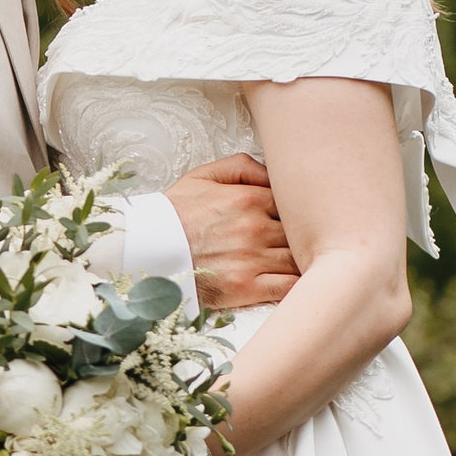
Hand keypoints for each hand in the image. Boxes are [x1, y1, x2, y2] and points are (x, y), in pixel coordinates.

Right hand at [165, 154, 298, 309]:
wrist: (147, 250)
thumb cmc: (176, 213)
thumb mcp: (204, 176)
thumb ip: (243, 167)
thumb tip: (274, 173)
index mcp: (249, 199)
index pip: (295, 204)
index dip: (300, 213)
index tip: (300, 220)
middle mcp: (255, 228)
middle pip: (301, 233)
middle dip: (306, 238)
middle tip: (308, 242)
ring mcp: (252, 259)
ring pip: (298, 259)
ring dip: (305, 261)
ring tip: (307, 263)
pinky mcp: (246, 288)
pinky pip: (289, 287)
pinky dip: (300, 286)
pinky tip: (301, 284)